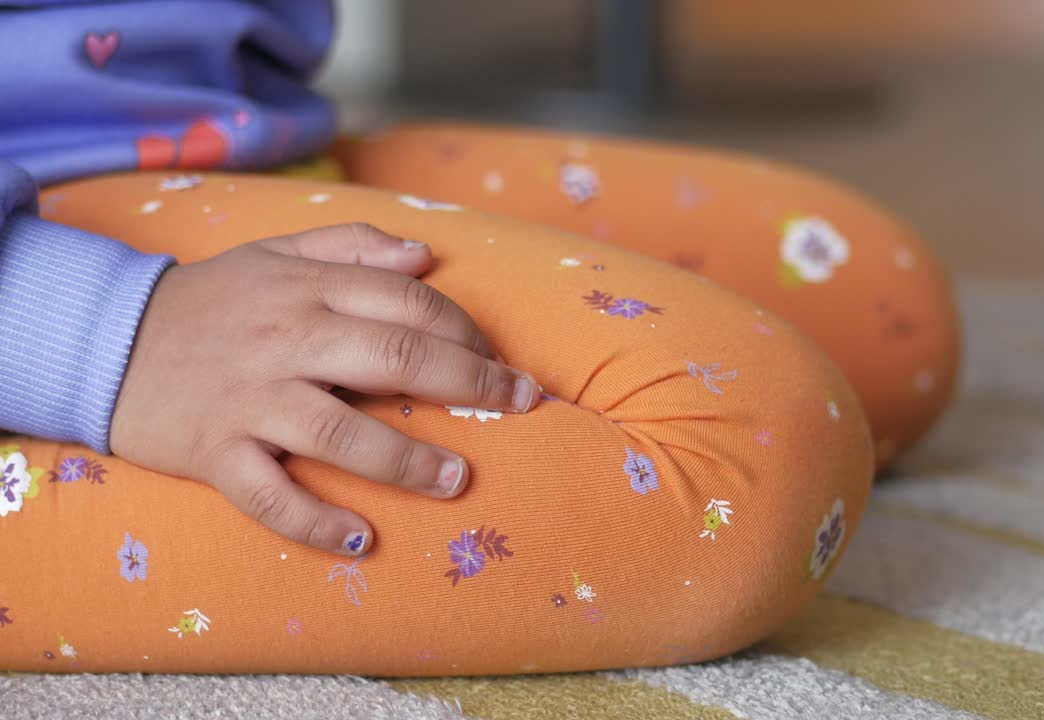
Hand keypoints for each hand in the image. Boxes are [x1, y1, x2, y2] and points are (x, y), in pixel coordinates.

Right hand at [109, 223, 538, 554]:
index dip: (467, 331)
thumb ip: (351, 245)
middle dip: (470, 383)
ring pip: (338, 433)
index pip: (407, 302)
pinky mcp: (212, 452)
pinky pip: (266, 495)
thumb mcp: (275, 252)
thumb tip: (426, 254)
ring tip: (459, 479)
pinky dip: (313, 522)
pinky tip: (360, 539)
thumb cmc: (212, 301)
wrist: (105, 339)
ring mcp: (248, 400)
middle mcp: (284, 341)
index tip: (502, 362)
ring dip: (406, 460)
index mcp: (306, 290)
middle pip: (392, 358)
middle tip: (520, 405)